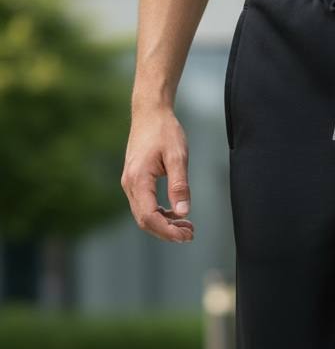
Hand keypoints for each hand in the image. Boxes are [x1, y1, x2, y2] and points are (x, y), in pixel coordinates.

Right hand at [121, 104, 193, 242]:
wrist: (150, 113)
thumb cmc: (164, 131)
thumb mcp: (178, 157)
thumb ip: (180, 186)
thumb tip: (183, 213)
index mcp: (138, 179)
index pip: (149, 216)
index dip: (167, 231)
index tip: (186, 236)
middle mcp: (130, 184)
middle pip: (144, 220)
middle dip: (167, 232)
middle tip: (190, 234)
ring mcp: (130, 183)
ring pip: (144, 215)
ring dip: (164, 225)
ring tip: (187, 227)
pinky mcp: (135, 182)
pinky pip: (145, 206)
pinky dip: (160, 215)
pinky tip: (176, 215)